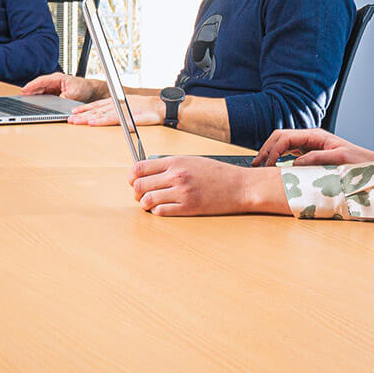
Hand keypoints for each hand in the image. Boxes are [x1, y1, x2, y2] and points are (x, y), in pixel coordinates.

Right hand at [21, 72, 105, 102]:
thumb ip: (64, 97)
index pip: (42, 81)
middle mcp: (53, 82)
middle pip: (38, 87)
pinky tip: (34, 106)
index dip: (32, 86)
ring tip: (24, 103)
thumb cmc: (83, 88)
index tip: (24, 90)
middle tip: (20, 99)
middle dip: (29, 92)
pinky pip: (43, 97)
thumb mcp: (74, 94)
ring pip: (40, 92)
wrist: (90, 91)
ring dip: (33, 97)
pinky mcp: (53, 94)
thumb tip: (56, 102)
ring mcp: (53, 88)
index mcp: (57, 78)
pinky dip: (39, 101)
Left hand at [68, 94, 162, 126]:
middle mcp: (115, 105)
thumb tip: (109, 116)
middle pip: (94, 110)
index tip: (74, 112)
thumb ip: (118, 111)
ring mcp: (119, 111)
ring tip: (75, 121)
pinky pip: (110, 119)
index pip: (96, 105)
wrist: (158, 108)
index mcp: (115, 102)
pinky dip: (100, 121)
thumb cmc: (145, 109)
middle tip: (69, 118)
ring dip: (86, 118)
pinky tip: (92, 123)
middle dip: (81, 114)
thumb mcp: (128, 108)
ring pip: (99, 114)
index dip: (84, 108)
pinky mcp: (125, 117)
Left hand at [129, 155, 288, 215]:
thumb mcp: (193, 161)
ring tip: (150, 204)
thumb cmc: (219, 174)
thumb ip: (172, 165)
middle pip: (139, 185)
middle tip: (141, 195)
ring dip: (145, 204)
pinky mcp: (188, 207)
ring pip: (147, 200)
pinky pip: (161, 211)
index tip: (133, 180)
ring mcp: (181, 192)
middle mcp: (176, 175)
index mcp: (176, 161)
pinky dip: (157, 211)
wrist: (240, 186)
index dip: (132, 176)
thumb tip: (151, 172)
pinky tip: (163, 208)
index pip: (140, 167)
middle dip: (136, 192)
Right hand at [254, 128, 373, 165]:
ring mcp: (310, 145)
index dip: (273, 150)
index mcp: (316, 135)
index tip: (267, 163)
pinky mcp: (311, 153)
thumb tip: (295, 162)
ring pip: (283, 144)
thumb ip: (317, 158)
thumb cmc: (359, 162)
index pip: (286, 137)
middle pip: (280, 137)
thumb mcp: (340, 159)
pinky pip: (290, 152)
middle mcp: (311, 138)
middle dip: (266, 149)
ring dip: (270, 153)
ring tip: (260, 165)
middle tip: (256, 164)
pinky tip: (273, 166)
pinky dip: (279, 158)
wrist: (372, 166)